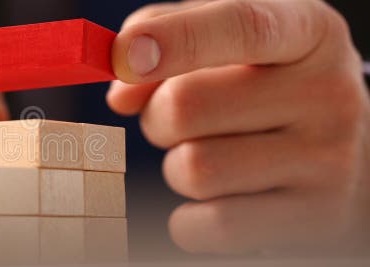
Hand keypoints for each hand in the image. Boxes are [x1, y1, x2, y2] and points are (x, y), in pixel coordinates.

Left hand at [108, 0, 369, 253]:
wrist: (348, 150)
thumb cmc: (266, 83)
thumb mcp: (228, 39)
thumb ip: (165, 38)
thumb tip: (120, 93)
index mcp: (308, 31)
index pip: (241, 26)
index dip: (176, 40)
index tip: (126, 56)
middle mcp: (328, 92)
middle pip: (187, 107)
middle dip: (157, 116)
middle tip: (174, 119)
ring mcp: (328, 161)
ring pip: (193, 170)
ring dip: (177, 166)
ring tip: (211, 153)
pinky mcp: (315, 219)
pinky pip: (207, 226)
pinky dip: (191, 218)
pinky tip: (220, 196)